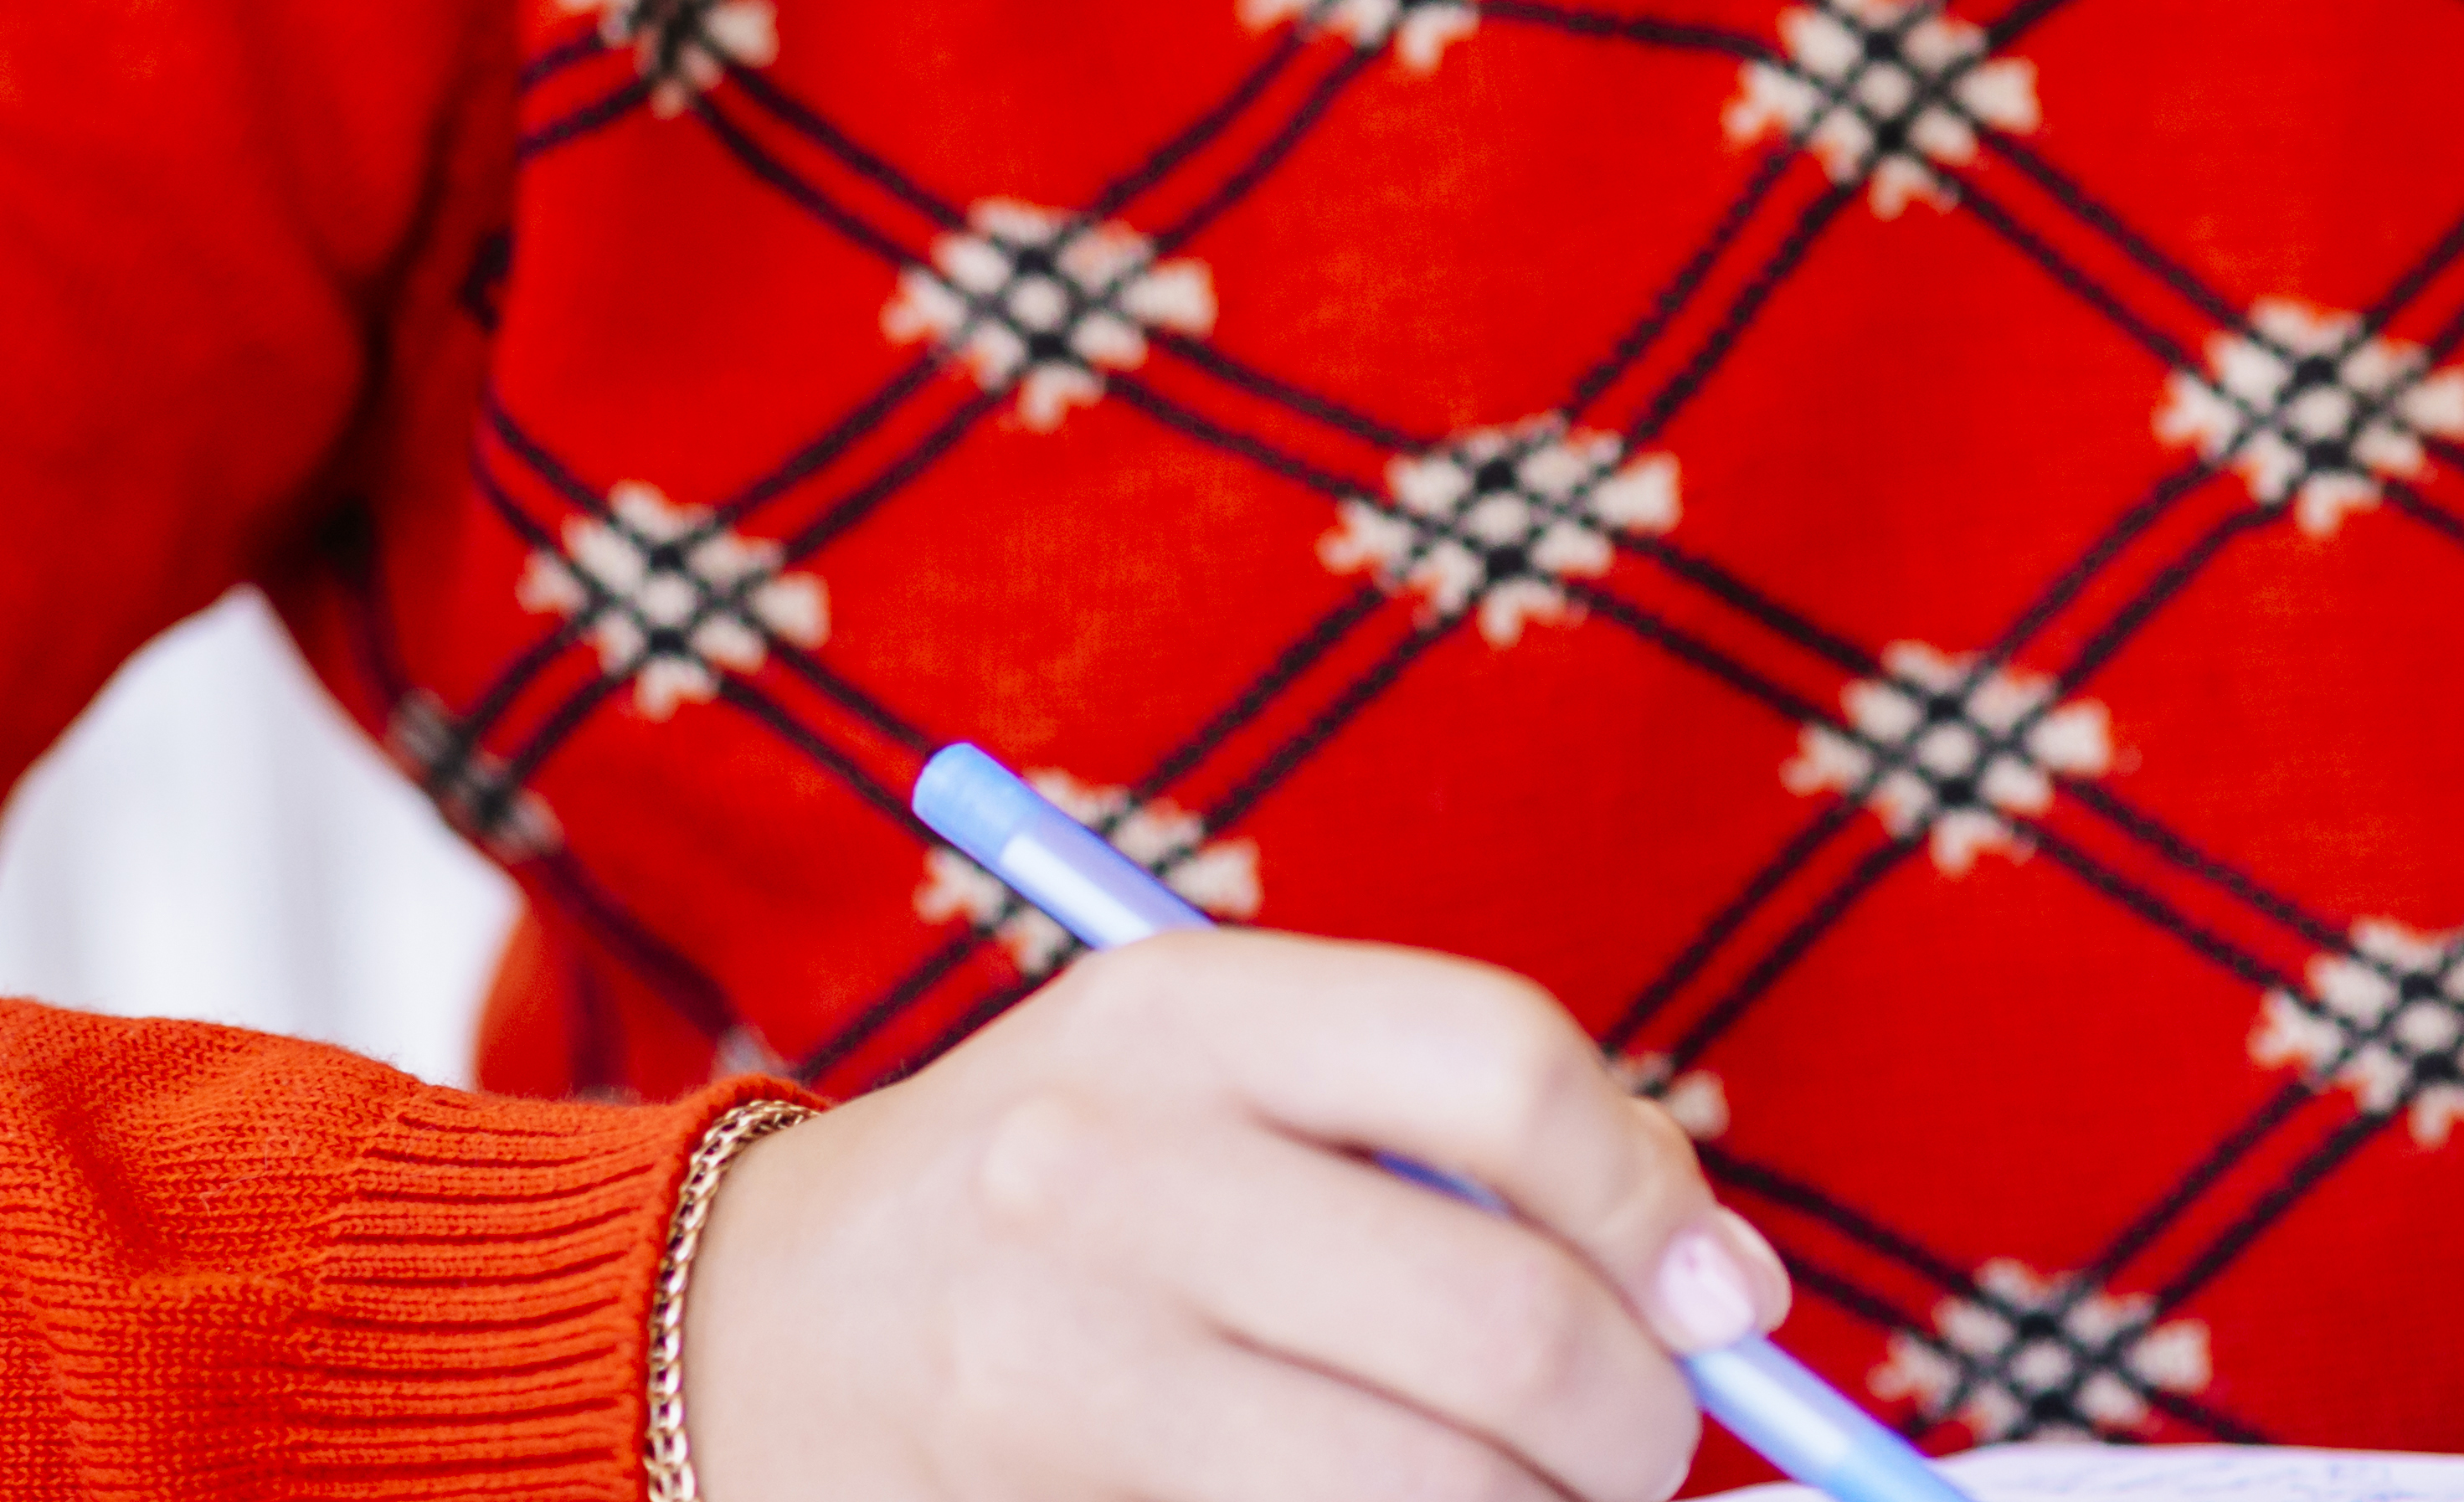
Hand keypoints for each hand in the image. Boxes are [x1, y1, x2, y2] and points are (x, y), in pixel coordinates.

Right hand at [679, 933, 1784, 1501]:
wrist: (740, 1335)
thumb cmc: (1059, 1194)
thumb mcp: (1218, 1077)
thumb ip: (1458, 1137)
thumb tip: (1723, 1290)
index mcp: (1180, 1010)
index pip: (1501, 1068)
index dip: (1654, 1197)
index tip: (1721, 1297)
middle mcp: (1109, 1173)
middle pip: (1500, 1322)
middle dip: (1638, 1421)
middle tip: (1648, 1451)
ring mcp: (1061, 1368)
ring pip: (1430, 1493)